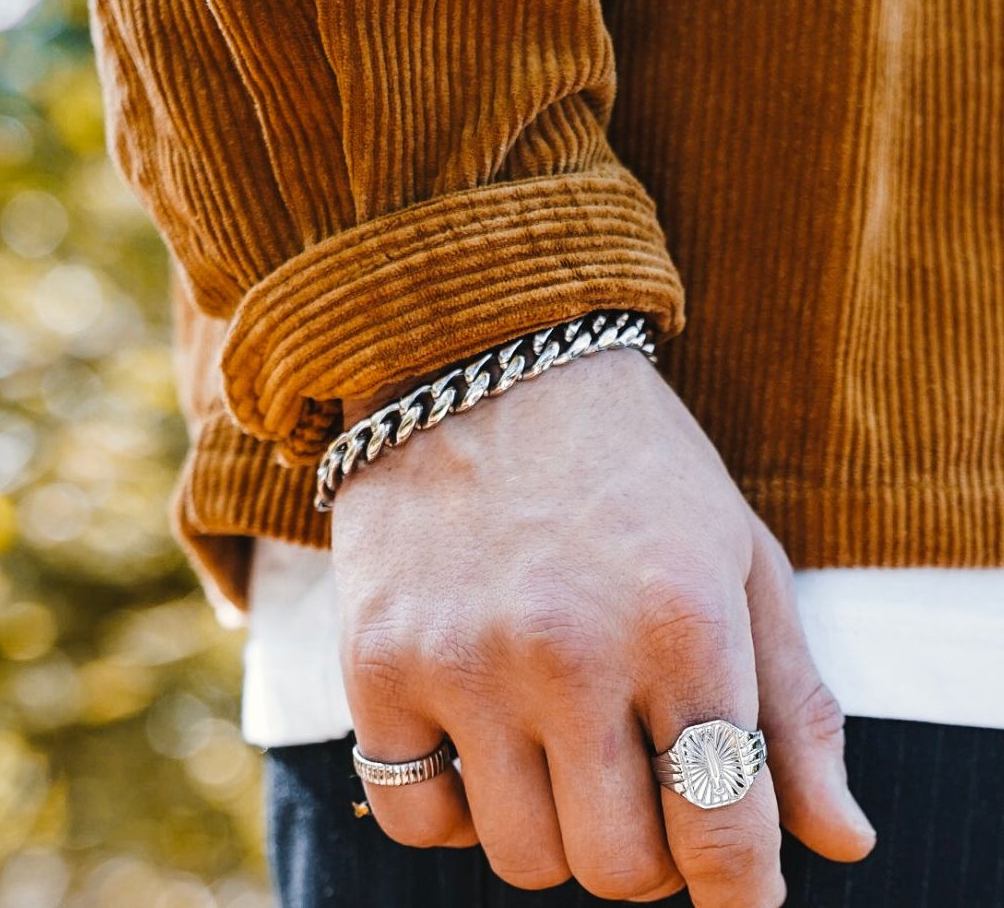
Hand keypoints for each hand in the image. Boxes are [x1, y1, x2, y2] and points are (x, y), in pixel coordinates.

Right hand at [331, 349, 875, 904]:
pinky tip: (479, 742)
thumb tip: (841, 845)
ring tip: (559, 753)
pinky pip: (413, 816)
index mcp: (682, 622)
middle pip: (619, 868)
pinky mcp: (377, 661)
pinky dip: (455, 808)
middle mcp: (569, 652)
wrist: (481, 363)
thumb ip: (793, 701)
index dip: (740, 885)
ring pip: (520, 858)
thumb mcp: (736, 553)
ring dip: (554, 830)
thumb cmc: (627, 459)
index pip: (726, 832)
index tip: (731, 880)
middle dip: (648, 853)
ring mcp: (462, 660)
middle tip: (640, 786)